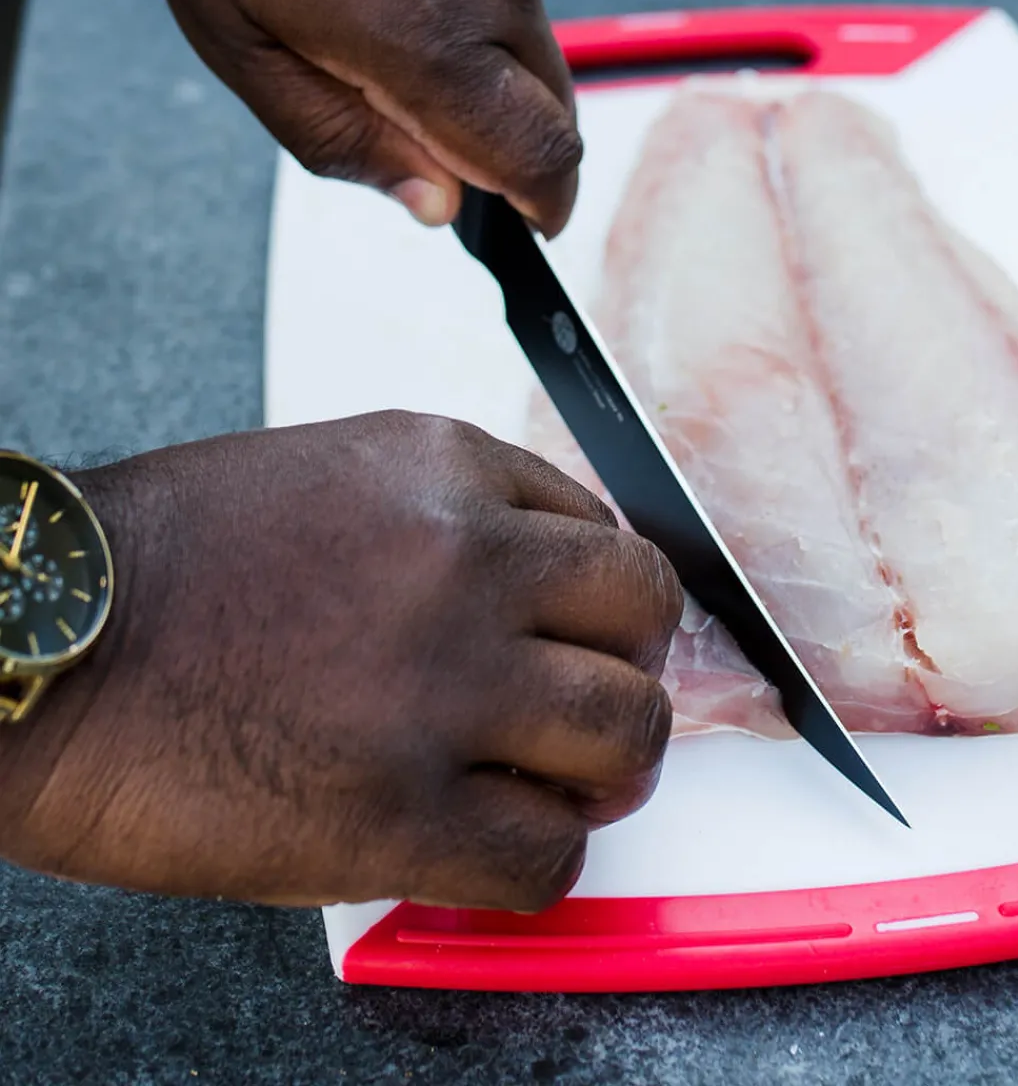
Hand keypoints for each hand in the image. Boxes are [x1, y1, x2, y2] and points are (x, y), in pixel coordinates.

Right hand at [0, 414, 681, 909]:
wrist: (40, 640)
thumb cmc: (167, 566)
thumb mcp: (331, 478)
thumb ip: (451, 519)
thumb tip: (542, 594)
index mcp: (446, 468)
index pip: (605, 533)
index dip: (606, 606)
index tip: (587, 644)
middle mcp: (464, 560)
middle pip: (644, 616)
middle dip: (631, 672)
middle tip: (591, 715)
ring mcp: (441, 684)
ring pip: (628, 732)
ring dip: (605, 771)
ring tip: (554, 785)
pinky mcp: (399, 812)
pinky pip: (547, 856)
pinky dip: (536, 861)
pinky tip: (485, 845)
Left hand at [130, 0, 580, 236]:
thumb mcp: (245, 49)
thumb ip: (345, 144)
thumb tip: (436, 205)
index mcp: (428, 38)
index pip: (540, 159)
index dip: (541, 206)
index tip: (528, 222)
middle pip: (552, 109)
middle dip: (505, 137)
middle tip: (424, 118)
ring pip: (533, 44)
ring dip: (485, 61)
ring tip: (393, 10)